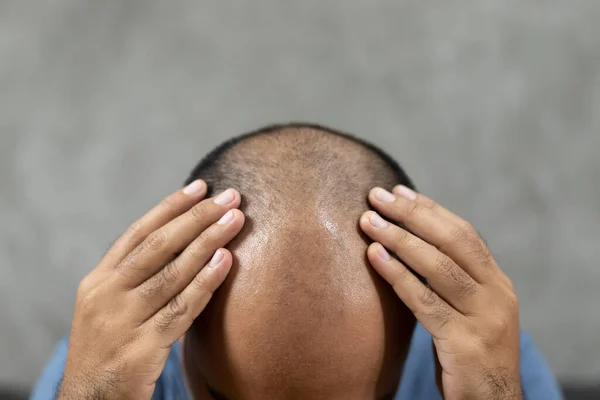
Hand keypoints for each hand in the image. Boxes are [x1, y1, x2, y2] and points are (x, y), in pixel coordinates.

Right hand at [59, 180, 244, 399]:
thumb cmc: (109, 347)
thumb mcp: (109, 305)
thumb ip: (136, 275)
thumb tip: (182, 239)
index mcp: (98, 280)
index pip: (138, 233)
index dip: (170, 208)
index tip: (200, 187)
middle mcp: (106, 295)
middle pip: (158, 246)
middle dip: (197, 217)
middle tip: (229, 196)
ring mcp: (122, 321)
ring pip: (173, 272)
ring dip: (208, 242)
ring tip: (235, 220)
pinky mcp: (142, 348)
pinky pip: (182, 308)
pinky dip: (206, 281)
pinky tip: (226, 261)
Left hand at [360, 186, 521, 399]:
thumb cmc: (470, 353)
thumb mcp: (471, 310)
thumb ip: (452, 280)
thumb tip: (412, 244)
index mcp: (498, 283)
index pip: (463, 233)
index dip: (430, 210)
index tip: (399, 191)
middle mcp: (497, 295)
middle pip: (452, 241)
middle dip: (411, 215)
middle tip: (376, 195)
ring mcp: (485, 318)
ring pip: (438, 267)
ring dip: (399, 239)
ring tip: (368, 221)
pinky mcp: (465, 343)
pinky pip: (424, 301)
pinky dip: (397, 275)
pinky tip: (374, 257)